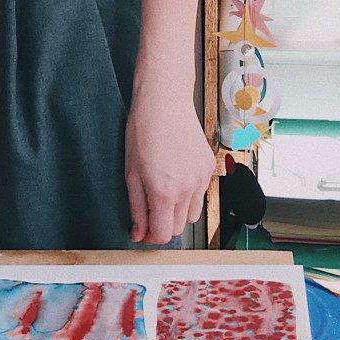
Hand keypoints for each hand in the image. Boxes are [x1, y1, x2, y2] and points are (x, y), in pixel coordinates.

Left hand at [124, 79, 217, 245]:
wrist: (165, 102)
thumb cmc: (143, 132)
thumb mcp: (131, 173)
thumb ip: (137, 208)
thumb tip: (139, 234)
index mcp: (164, 191)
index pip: (163, 235)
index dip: (151, 237)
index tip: (142, 230)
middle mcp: (187, 188)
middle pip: (178, 228)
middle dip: (162, 224)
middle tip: (149, 209)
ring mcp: (201, 178)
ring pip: (191, 214)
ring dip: (177, 212)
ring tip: (163, 191)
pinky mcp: (209, 168)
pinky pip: (200, 194)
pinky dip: (188, 195)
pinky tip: (176, 176)